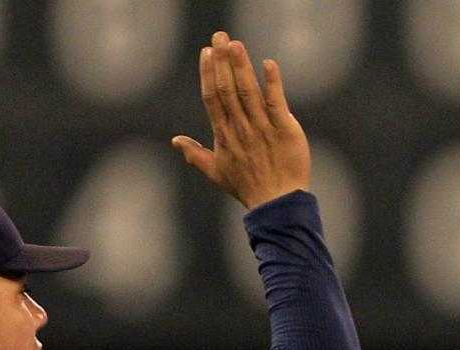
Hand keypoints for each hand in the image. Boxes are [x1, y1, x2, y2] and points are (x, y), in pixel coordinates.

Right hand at [172, 31, 311, 209]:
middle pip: (228, 89)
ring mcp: (262, 127)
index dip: (208, 74)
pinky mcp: (284, 129)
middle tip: (220, 36)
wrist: (277, 203)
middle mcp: (241, 127)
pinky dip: (272, 83)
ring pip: (248, 91)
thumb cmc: (248, 188)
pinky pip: (276, 102)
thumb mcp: (216, 173)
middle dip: (222, 61)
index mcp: (224, 134)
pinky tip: (268, 64)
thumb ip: (195, 154)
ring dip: (241, 66)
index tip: (206, 52)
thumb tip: (175, 141)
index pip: (212, 98)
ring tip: (236, 44)